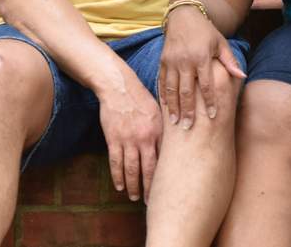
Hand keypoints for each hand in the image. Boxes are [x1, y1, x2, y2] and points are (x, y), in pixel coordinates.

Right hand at [98, 78, 162, 202]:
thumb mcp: (159, 112)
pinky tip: (119, 186)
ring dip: (133, 186)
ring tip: (135, 198)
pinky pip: (116, 162)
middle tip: (153, 202)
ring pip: (131, 169)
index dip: (168, 175)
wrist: (119, 88)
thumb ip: (166, 130)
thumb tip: (177, 146)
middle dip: (151, 188)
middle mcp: (145, 138)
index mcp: (159, 131)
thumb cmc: (142, 99)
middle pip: (150, 169)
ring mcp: (128, 140)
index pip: (166, 159)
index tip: (172, 188)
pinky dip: (117, 176)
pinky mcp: (113, 139)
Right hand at [158, 5, 245, 128]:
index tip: (212, 116)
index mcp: (201, 57)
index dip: (209, 100)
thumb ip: (230, 61)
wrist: (183, 16)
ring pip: (171, 88)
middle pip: (186, 90)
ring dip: (173, 107)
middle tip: (188, 127)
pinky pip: (162, 81)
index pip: (206, 84)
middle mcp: (185, 61)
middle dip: (187, 110)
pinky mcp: (163, 61)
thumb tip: (242, 76)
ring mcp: (172, 61)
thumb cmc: (206, 32)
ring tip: (175, 122)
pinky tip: (166, 108)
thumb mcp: (221, 43)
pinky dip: (163, 95)